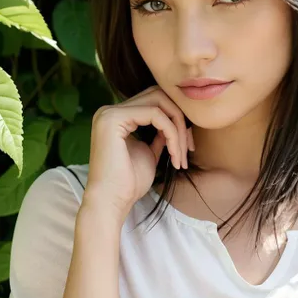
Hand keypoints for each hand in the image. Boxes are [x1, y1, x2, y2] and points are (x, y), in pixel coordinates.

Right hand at [85, 84, 193, 223]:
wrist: (112, 202)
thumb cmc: (129, 184)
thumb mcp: (149, 153)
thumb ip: (159, 134)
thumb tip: (175, 121)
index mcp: (116, 118)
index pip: (154, 102)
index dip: (176, 120)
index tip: (187, 148)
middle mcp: (109, 110)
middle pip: (158, 95)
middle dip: (180, 119)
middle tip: (188, 148)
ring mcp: (109, 113)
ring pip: (159, 102)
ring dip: (178, 128)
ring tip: (181, 155)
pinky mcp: (113, 119)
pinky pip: (156, 115)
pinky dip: (172, 134)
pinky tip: (174, 155)